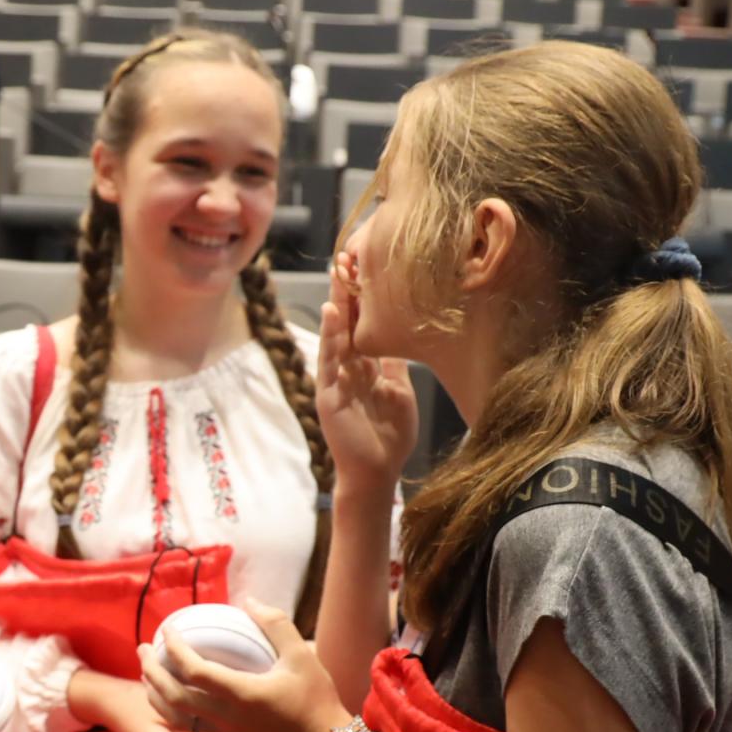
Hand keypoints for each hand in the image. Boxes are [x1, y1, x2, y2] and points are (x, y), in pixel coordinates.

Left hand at [139, 600, 347, 731]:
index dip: (174, 648)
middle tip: (143, 648)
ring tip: (147, 673)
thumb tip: (249, 601)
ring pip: (174, 716)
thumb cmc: (315, 701)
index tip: (168, 629)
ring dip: (155, 693)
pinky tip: (169, 697)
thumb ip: (275, 625)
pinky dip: (169, 710)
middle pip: (172, 695)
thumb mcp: (301, 656)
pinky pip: (187, 726)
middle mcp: (225, 716)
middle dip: (151, 670)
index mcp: (241, 693)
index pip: (192, 670)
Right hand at [317, 252, 417, 489]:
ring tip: (338, 276)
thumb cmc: (389, 437)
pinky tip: (333, 314)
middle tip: (347, 258)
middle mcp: (348, 369)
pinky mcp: (328, 395)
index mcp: (366, 368)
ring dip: (337, 306)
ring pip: (336, 336)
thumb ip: (395, 366)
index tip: (368, 269)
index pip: (363, 327)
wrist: (377, 472)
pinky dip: (331, 337)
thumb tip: (403, 337)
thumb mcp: (399, 392)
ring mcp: (336, 381)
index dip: (364, 300)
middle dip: (346, 293)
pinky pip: (329, 362)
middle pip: (347, 324)